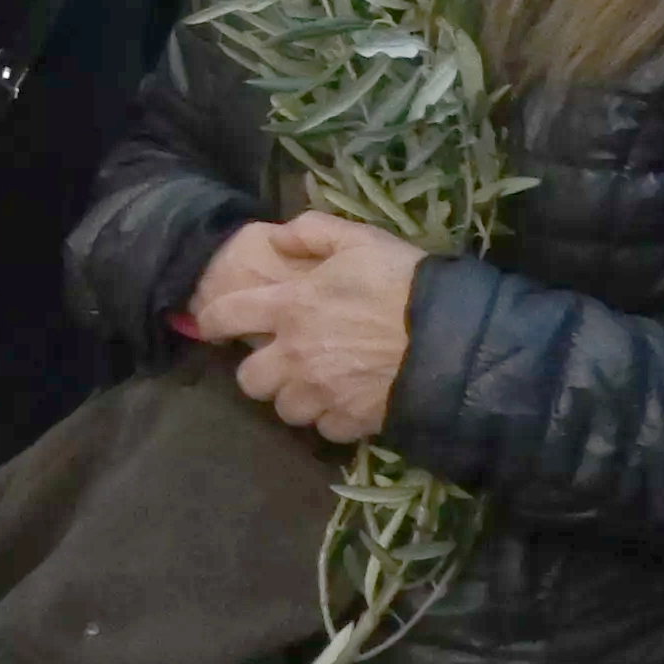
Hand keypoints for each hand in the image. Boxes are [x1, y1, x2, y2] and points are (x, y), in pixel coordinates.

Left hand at [196, 210, 423, 442]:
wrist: (453, 335)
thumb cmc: (402, 282)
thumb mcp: (359, 240)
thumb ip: (312, 233)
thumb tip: (276, 237)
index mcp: (287, 307)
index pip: (223, 316)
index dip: (210, 321)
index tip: (212, 326)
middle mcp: (294, 355)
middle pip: (248, 380)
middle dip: (260, 372)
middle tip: (280, 362)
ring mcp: (322, 391)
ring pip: (285, 410)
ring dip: (296, 398)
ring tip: (316, 385)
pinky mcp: (352, 420)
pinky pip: (326, 430)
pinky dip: (332, 419)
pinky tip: (347, 402)